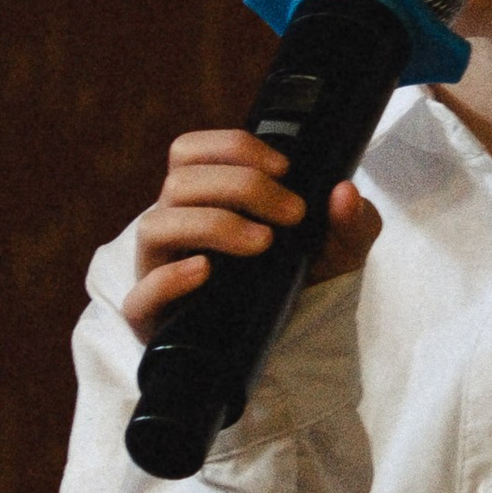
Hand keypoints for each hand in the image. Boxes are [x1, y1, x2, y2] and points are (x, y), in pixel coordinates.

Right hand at [121, 128, 381, 335]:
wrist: (295, 345)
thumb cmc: (302, 280)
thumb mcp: (339, 249)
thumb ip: (352, 220)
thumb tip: (344, 193)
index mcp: (203, 198)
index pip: (190, 151)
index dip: (232, 147)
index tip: (284, 167)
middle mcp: (175, 227)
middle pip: (179, 181)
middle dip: (241, 186)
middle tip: (292, 213)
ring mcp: (159, 271)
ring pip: (154, 226)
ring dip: (212, 224)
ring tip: (262, 243)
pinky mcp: (153, 319)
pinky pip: (139, 296)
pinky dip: (170, 279)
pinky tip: (205, 271)